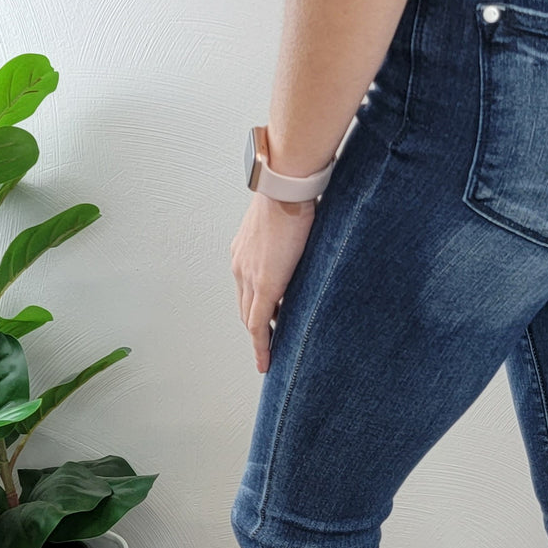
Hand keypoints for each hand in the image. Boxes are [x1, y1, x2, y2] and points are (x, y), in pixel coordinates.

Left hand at [230, 192, 316, 372]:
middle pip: (245, 307)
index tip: (263, 324)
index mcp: (245, 251)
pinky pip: (258, 324)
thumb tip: (306, 246)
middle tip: (268, 346)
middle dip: (256, 328)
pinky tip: (266, 359)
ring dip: (259, 338)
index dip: (255, 309)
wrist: (287, 188)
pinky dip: (260, 344)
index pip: (247, 289)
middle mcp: (240, 266)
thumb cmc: (292, 195)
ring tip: (270, 356)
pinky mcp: (264, 285)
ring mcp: (249, 276)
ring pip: (249, 318)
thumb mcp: (288, 222)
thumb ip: (291, 241)